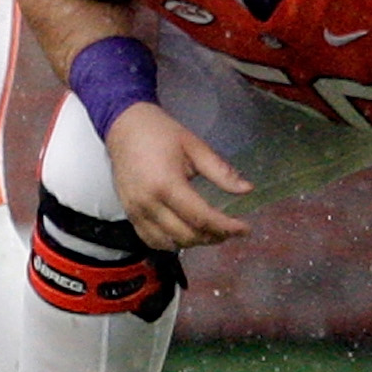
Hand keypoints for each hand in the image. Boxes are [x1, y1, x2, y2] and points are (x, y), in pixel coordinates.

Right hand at [103, 101, 251, 249]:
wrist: (125, 128)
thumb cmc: (161, 133)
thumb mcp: (195, 147)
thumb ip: (221, 171)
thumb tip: (247, 190)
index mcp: (167, 185)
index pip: (201, 217)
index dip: (226, 227)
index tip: (245, 228)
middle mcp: (149, 204)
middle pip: (187, 235)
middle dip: (213, 237)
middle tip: (230, 230)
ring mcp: (136, 212)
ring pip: (169, 243)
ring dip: (194, 243)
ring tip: (211, 232)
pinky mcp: (129, 215)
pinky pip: (151, 240)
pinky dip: (171, 242)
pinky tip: (186, 234)